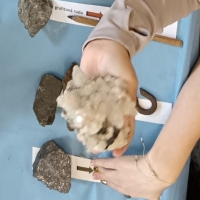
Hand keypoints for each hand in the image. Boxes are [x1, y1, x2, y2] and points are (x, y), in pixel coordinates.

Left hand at [81, 40, 138, 154]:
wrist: (104, 45)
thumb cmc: (120, 63)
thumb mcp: (128, 82)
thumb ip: (126, 101)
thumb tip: (125, 124)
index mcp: (122, 105)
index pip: (124, 128)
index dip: (121, 142)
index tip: (115, 154)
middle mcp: (108, 106)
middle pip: (104, 126)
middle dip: (100, 138)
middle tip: (93, 148)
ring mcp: (94, 100)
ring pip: (90, 119)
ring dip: (86, 128)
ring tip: (81, 137)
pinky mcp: (82, 93)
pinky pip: (77, 106)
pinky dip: (74, 113)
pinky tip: (71, 120)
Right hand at [91, 153, 166, 199]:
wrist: (153, 173)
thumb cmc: (155, 185)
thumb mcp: (154, 199)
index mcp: (129, 192)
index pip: (118, 188)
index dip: (112, 184)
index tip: (108, 182)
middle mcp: (121, 184)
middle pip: (110, 181)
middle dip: (104, 177)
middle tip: (96, 175)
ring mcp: (117, 174)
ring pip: (106, 172)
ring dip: (99, 171)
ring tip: (93, 169)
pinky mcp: (117, 164)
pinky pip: (105, 164)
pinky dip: (98, 162)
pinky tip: (93, 162)